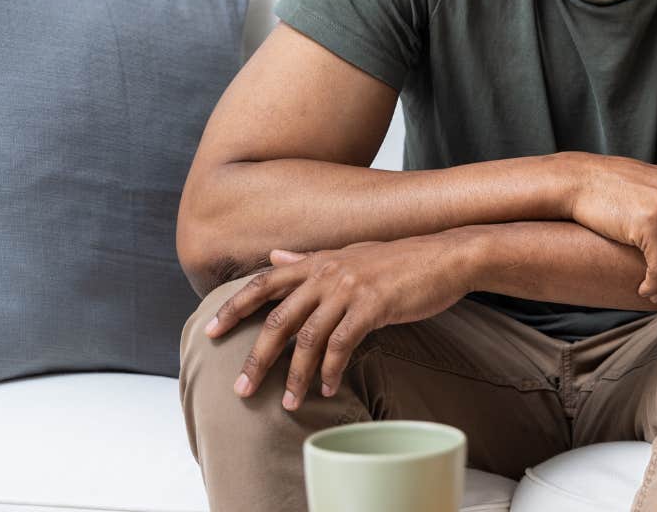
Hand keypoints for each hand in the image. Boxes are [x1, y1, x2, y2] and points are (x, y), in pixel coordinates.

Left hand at [201, 235, 473, 410]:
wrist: (446, 256)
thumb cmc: (401, 259)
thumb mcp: (351, 254)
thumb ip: (311, 260)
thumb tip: (276, 256)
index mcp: (318, 262)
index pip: (263, 283)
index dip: (234, 307)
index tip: (210, 331)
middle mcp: (327, 273)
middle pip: (278, 319)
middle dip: (257, 358)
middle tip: (241, 389)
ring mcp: (349, 288)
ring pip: (308, 339)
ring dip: (295, 375)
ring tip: (289, 403)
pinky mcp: (373, 305)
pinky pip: (342, 345)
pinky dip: (330, 370)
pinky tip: (326, 388)